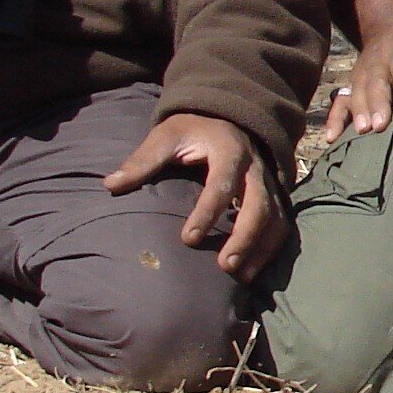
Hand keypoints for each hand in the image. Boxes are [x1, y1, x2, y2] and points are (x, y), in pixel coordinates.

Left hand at [106, 111, 284, 279]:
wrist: (225, 115)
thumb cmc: (191, 130)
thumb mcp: (166, 136)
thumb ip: (142, 161)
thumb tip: (111, 184)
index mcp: (228, 150)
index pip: (221, 185)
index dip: (206, 213)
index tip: (187, 239)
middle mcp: (254, 167)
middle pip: (259, 205)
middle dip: (244, 237)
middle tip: (225, 266)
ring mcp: (268, 182)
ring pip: (276, 218)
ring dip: (261, 248)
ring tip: (241, 276)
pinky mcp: (273, 194)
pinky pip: (281, 224)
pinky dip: (270, 248)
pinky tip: (251, 270)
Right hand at [321, 11, 392, 141]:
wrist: (391, 24)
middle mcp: (380, 59)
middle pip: (376, 80)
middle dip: (377, 102)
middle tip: (380, 125)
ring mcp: (364, 72)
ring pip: (357, 92)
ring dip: (358, 111)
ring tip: (364, 131)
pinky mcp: (354, 84)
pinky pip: (341, 101)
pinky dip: (335, 118)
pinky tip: (332, 138)